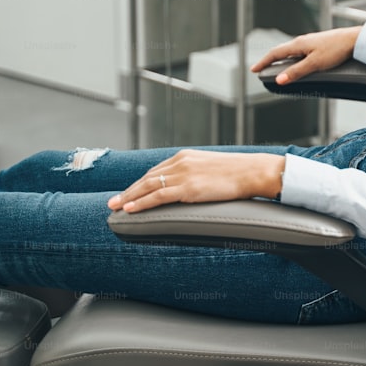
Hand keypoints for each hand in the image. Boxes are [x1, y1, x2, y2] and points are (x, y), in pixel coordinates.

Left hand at [107, 150, 283, 212]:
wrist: (252, 172)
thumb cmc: (238, 173)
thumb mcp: (211, 169)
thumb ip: (196, 174)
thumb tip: (191, 187)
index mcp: (186, 156)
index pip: (156, 170)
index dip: (140, 183)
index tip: (130, 192)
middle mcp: (180, 162)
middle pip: (147, 177)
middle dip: (129, 190)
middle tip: (113, 201)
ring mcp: (183, 174)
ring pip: (148, 187)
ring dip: (129, 197)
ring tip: (116, 207)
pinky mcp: (188, 187)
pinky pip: (158, 196)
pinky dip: (142, 203)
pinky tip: (131, 209)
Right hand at [250, 26, 362, 84]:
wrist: (355, 40)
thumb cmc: (336, 49)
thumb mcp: (315, 64)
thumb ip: (296, 72)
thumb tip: (279, 79)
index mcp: (298, 44)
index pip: (275, 53)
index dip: (263, 62)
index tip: (254, 69)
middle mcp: (302, 41)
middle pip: (281, 50)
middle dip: (270, 60)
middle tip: (261, 67)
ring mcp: (311, 42)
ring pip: (291, 50)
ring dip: (281, 58)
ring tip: (275, 66)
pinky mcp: (319, 44)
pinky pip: (300, 51)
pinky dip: (292, 57)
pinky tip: (296, 61)